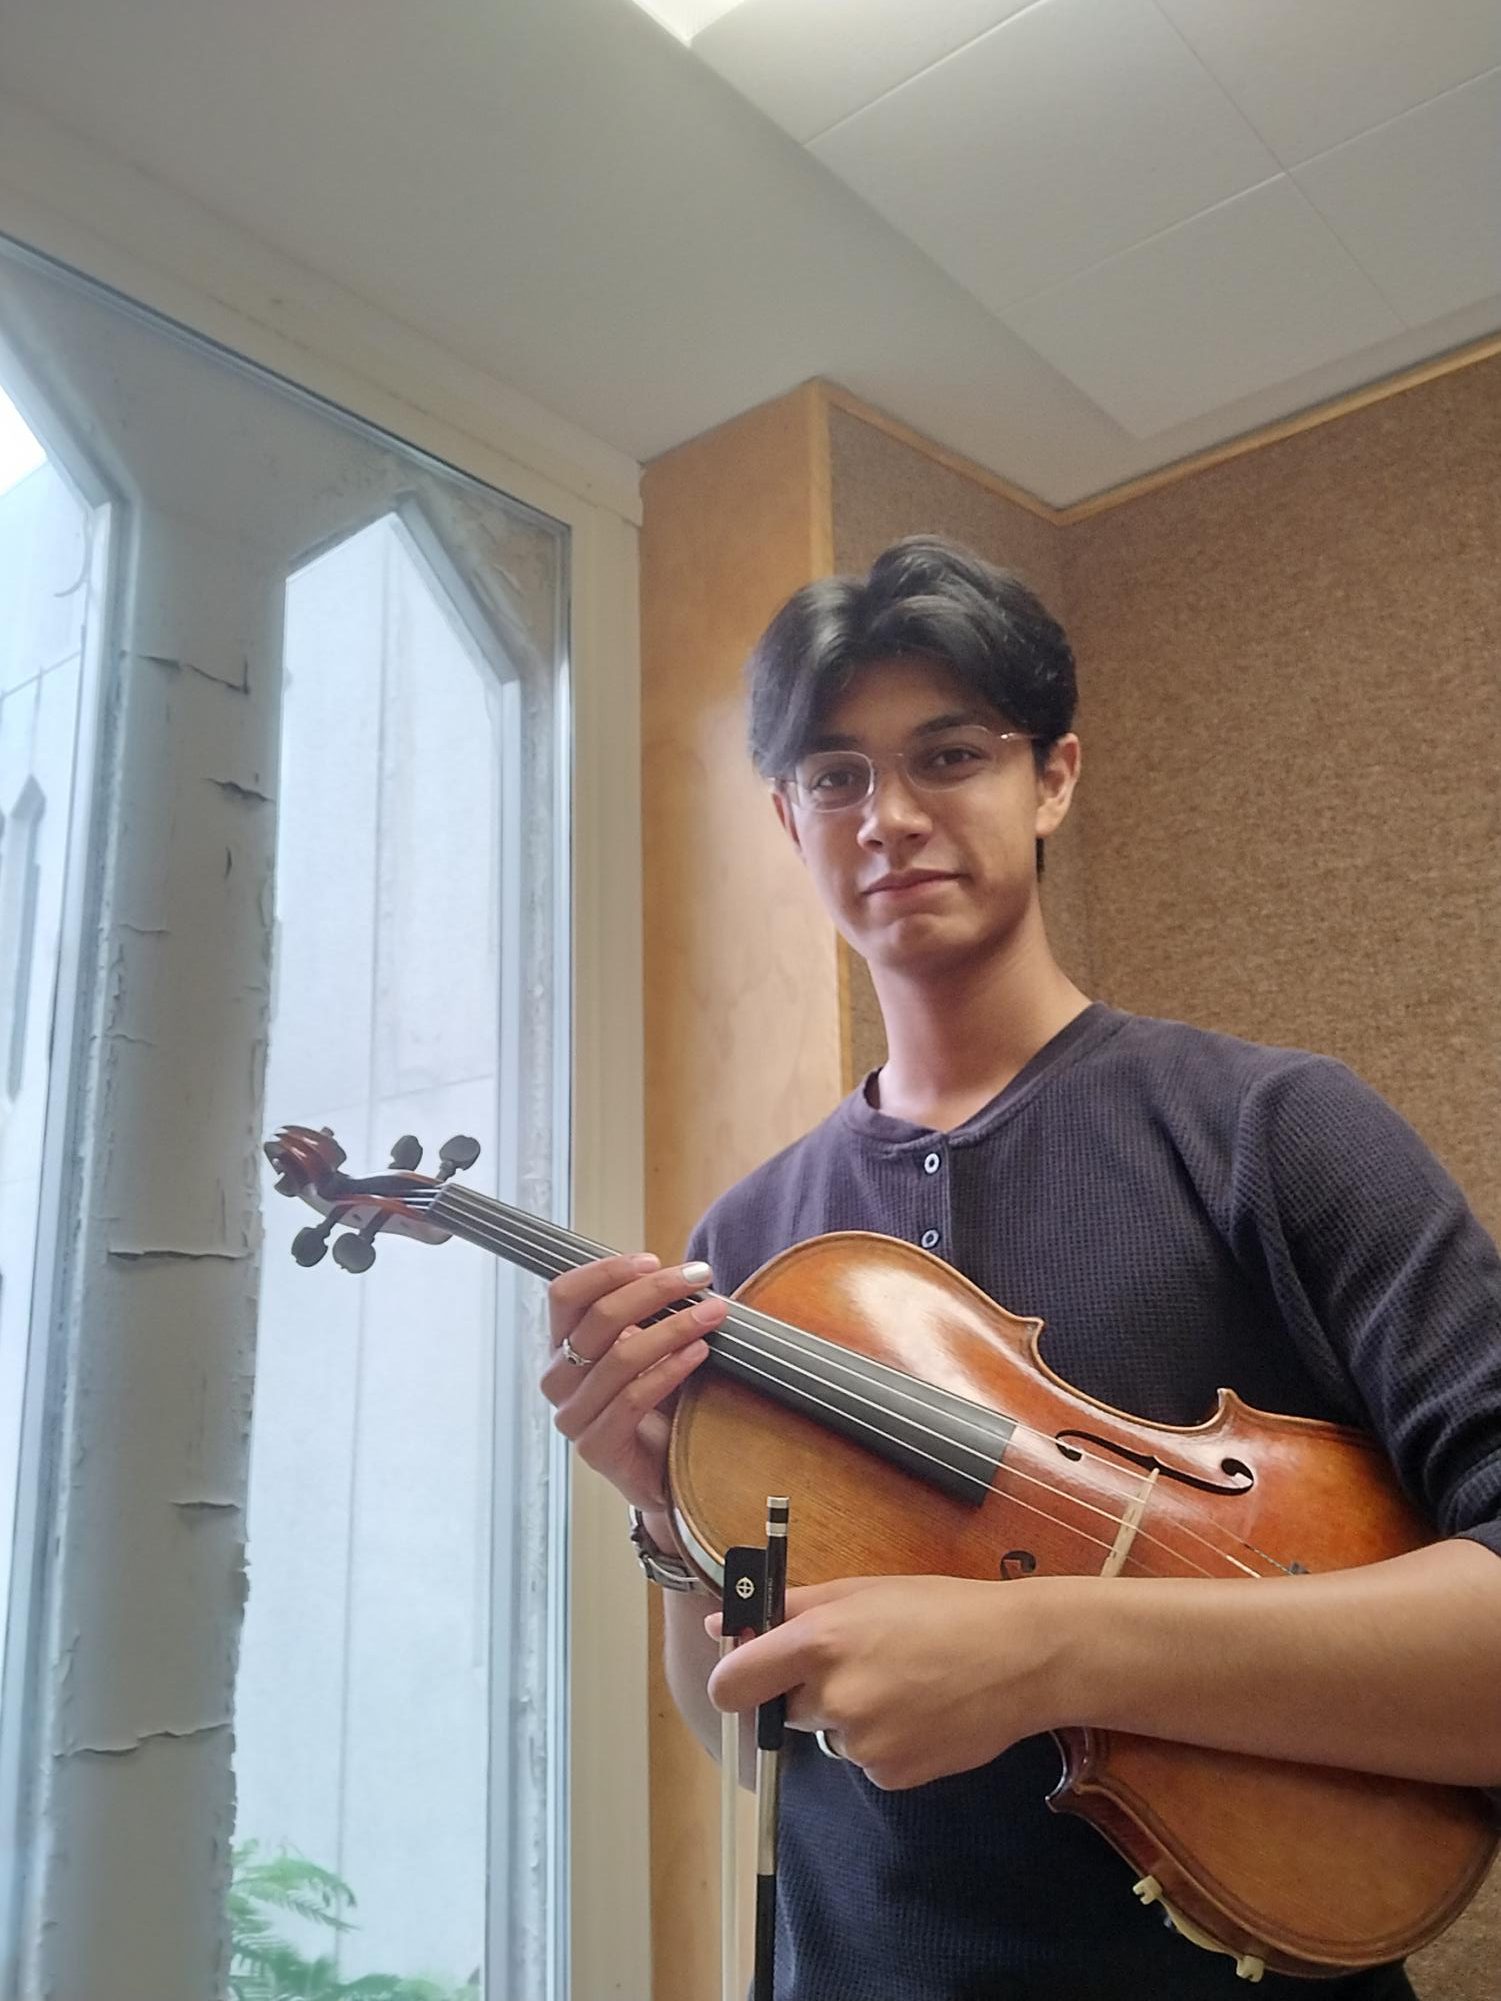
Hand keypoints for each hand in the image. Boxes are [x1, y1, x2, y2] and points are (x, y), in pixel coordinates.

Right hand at [542, 1253, 726, 1510]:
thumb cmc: (656, 1400)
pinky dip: (670, 1370)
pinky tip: (699, 1353)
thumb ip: (648, 1314)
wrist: (662, 1470)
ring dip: (674, 1327)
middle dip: (655, 1291)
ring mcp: (573, 1416)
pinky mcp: (595, 1448)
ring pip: (620, 1357)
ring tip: (712, 1314)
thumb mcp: (647, 1347)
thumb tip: (684, 1274)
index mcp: (561, 1346)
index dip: (607, 1271)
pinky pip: (633, 1399)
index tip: (653, 1260)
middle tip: (699, 1278)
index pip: (565, 1294)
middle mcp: (557, 1378)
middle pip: (599, 1319)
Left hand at [706, 1575, 1061, 1789]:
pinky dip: (884, 1743)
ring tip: (904, 1685)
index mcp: (819, 1641)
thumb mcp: (862, 1590)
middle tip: (863, 1664)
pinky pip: (866, 1762)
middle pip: (786, 1709)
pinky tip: (921, 1713)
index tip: (749, 1675)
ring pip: (831, 1735)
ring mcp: (862, 1743)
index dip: (735, 1680)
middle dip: (809, 1692)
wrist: (1021, 1656)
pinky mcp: (891, 1776)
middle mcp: (833, 1697)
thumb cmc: (941, 1609)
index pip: (732, 1683)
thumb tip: (720, 1621)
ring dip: (852, 1716)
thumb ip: (787, 1607)